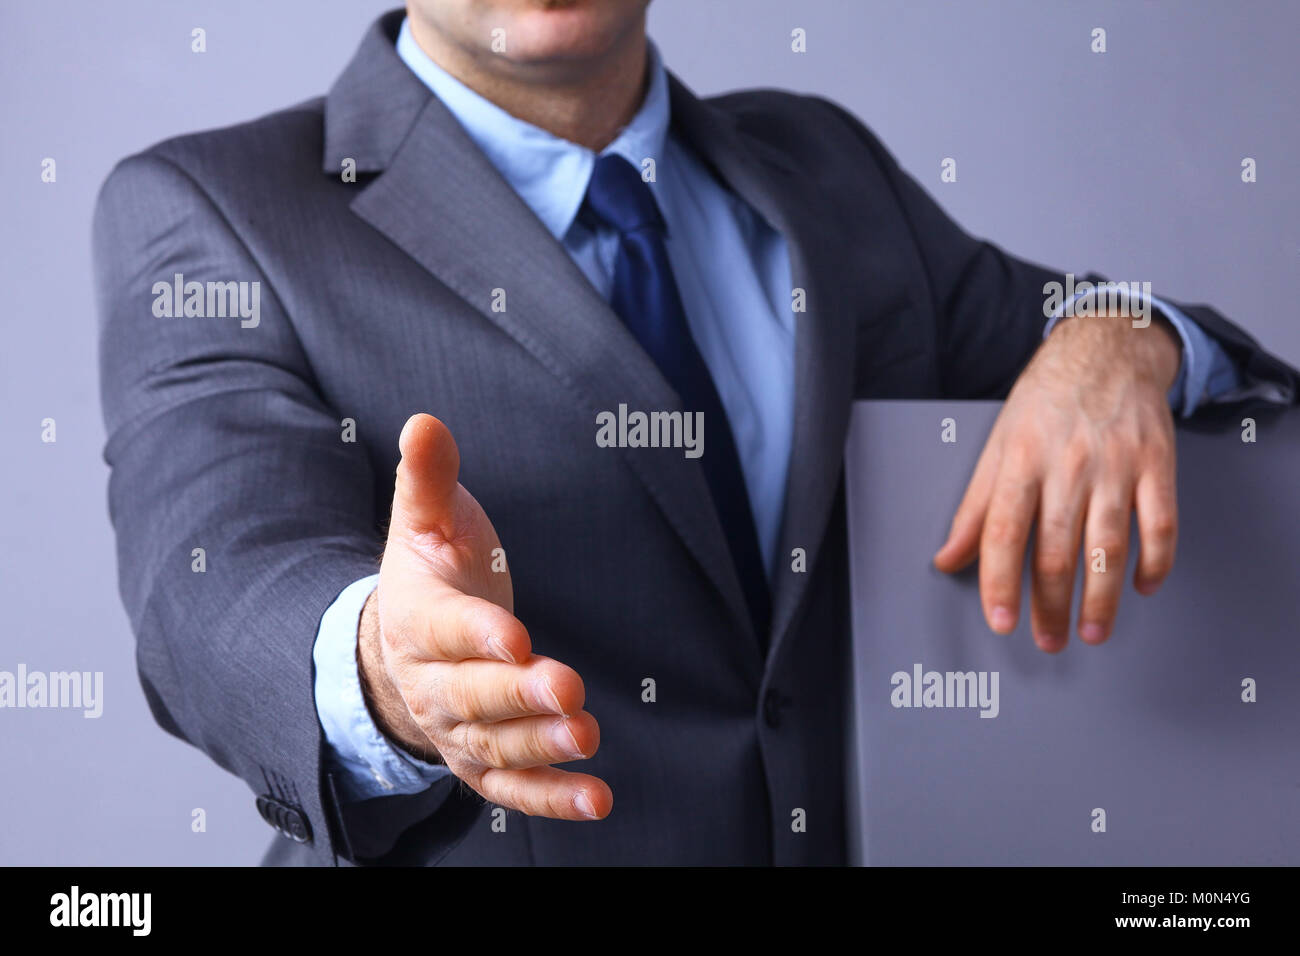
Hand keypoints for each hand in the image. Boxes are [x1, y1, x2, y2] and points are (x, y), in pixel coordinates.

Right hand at [358, 413, 611, 819]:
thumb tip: (425, 420)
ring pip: (495, 744)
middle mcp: (433, 684)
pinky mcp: (481, 761)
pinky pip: (511, 787)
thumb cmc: (429, 574)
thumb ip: (428, 478)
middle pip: (472, 696)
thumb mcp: (425, 521)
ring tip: (588, 737)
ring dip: (542, 746)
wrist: (400, 646)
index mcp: (418, 620)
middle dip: (519, 696)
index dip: (479, 634)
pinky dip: (550, 797)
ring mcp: (456, 729)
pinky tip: (597, 797)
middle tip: (568, 691)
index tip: (515, 636)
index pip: (448, 629)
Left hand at [933, 313, 1182, 651]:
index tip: (1001, 621)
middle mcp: (1068, 465)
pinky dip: (1156, 561)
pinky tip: (1141, 587)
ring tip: (1091, 632)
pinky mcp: (1158, 465)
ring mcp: (1117, 466)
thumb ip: (974, 508)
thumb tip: (947, 558)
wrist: (1107, 350)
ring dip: (1101, 598)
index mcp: (1022, 460)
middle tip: (1048, 640)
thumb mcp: (998, 446)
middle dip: (1051, 605)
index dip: (1001, 582)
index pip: (1005, 532)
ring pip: (1108, 546)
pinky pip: (1162, 523)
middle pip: (1057, 550)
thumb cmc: (1046, 401)